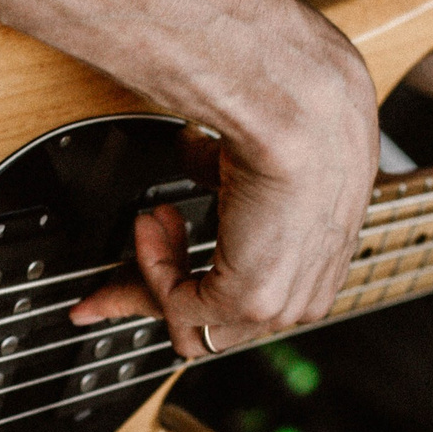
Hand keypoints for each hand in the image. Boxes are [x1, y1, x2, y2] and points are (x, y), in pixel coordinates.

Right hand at [0, 0, 382, 356]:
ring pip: (273, 305)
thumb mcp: (205, 76)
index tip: (168, 275)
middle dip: (209, 299)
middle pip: (301, 292)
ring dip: (190, 293)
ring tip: (138, 233)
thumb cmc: (154, 4)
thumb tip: (201, 151)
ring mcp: (336, 154)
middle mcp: (353, 135)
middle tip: (132, 277)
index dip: (235, 275)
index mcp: (339, 110)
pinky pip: (250, 296)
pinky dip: (186, 287)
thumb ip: (220, 132)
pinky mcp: (301, 165)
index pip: (314, 245)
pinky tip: (147, 226)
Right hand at [72, 32, 378, 357]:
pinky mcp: (252, 299)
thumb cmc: (296, 112)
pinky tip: (151, 223)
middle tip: (107, 284)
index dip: (198, 283)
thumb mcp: (256, 153)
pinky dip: (151, 266)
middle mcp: (310, 289)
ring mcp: (284, 301)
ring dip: (156, 270)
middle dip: (155, 295)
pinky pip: (179, 303)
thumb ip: (222, 171)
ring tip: (149, 218)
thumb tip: (192, 155)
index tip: (155, 275)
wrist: (302, 108)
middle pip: (220, 322)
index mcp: (324, 257)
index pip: (252, 297)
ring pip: (197, 323)